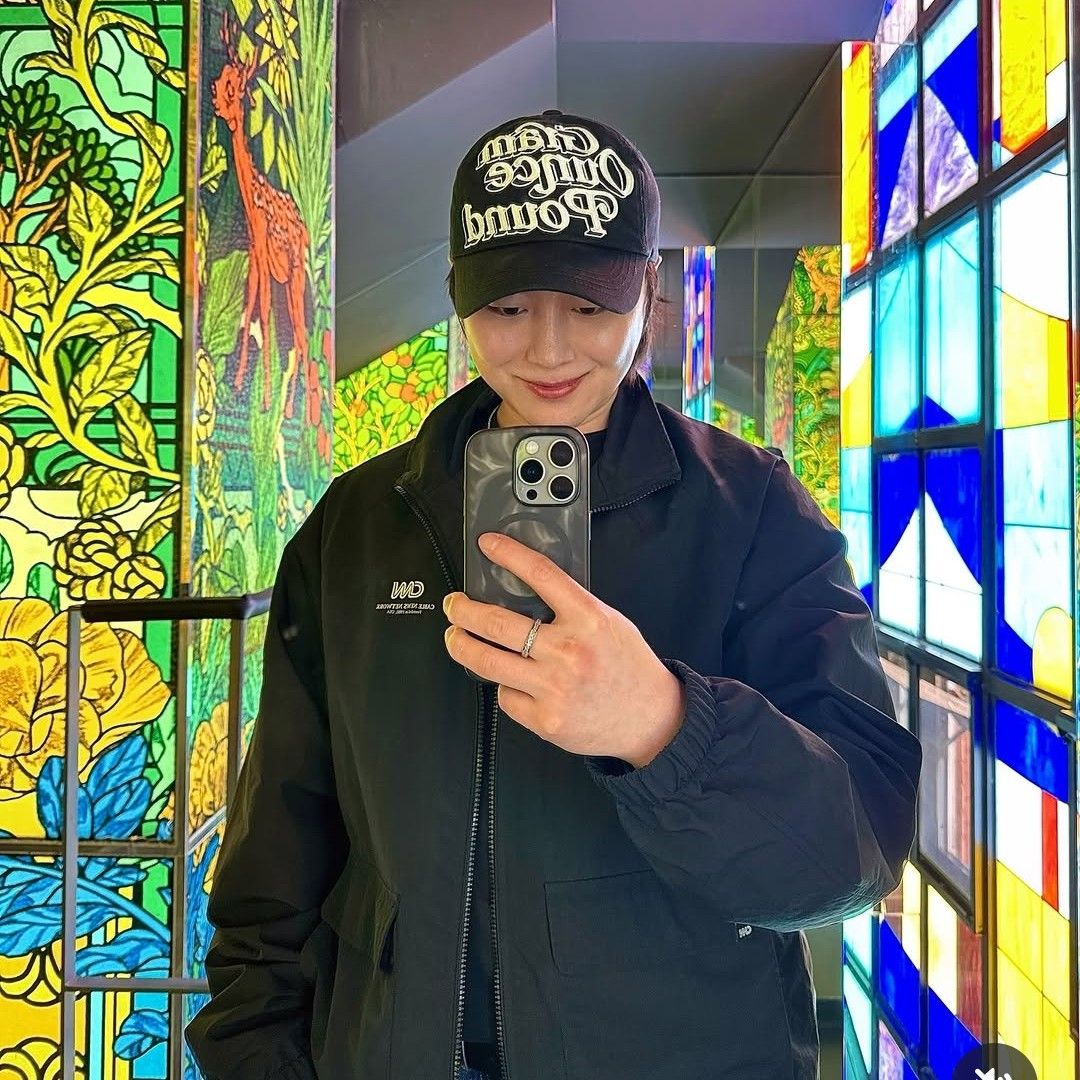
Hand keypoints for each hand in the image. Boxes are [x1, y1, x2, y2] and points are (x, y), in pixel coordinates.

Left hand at [442, 532, 685, 768]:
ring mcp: (554, 687)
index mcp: (589, 619)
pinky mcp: (545, 719)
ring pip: (487, 661)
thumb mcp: (609, 621)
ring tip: (455, 636)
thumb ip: (572, 605)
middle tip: (454, 604)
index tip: (488, 545)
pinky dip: (503, 685)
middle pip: (497, 622)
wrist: (650, 719)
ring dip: (461, 645)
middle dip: (463, 610)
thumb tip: (527, 587)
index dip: (508, 554)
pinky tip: (510, 680)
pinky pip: (505, 696)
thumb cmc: (629, 667)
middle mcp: (569, 652)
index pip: (541, 575)